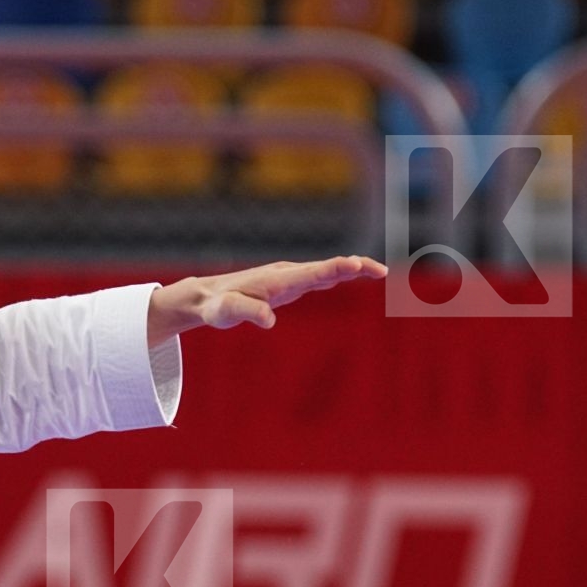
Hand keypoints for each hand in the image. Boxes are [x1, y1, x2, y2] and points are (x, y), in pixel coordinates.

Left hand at [147, 255, 388, 344]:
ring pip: (326, 270)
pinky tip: (354, 274)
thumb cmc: (216, 306)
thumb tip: (269, 320)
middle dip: (353, 267)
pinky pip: (319, 276)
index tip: (356, 265)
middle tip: (379, 271)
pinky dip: (339, 273)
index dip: (334, 269)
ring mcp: (290, 277)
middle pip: (326, 268)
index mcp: (277, 280)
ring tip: (378, 271)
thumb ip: (247, 312)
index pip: (311, 273)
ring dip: (352, 269)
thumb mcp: (226, 312)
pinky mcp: (290, 284)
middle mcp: (287, 274)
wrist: (206, 296)